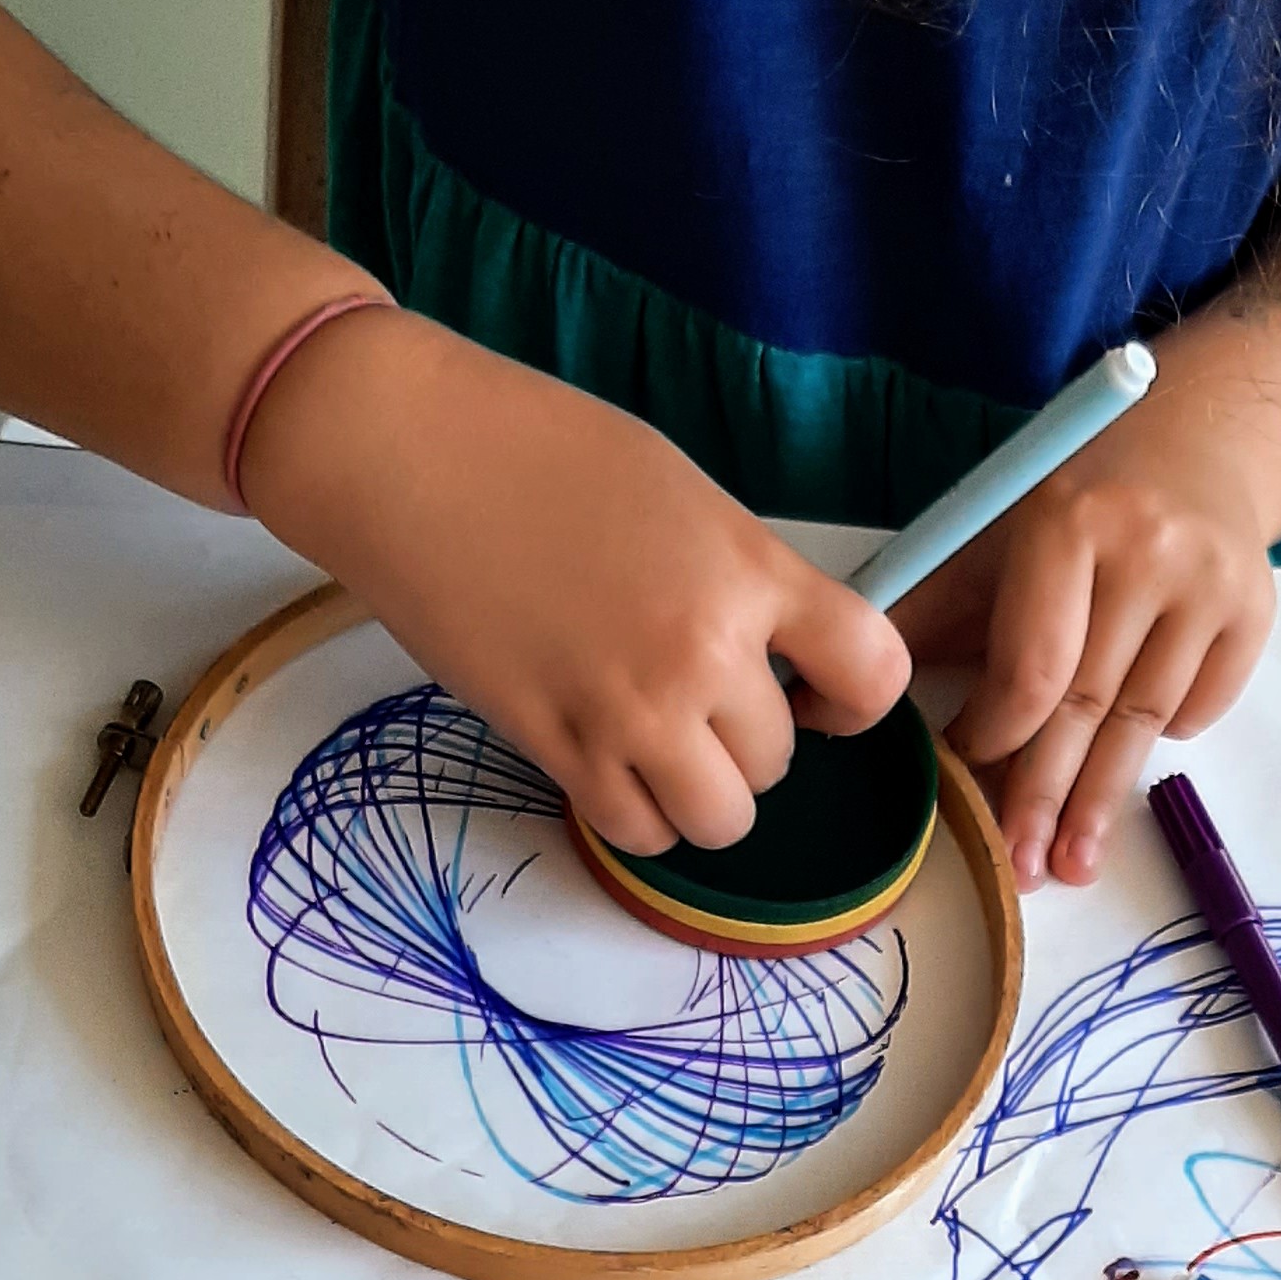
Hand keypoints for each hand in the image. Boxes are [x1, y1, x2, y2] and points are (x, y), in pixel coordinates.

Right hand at [236, 308, 912, 855]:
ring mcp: (627, 711)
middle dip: (749, 742)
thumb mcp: (680, 493)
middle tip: (697, 699)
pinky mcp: (555, 748)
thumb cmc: (538, 448)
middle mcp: (701, 653)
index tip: (822, 697)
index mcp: (747, 572)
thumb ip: (740, 578)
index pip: (872, 670)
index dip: (860, 700)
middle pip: (778, 761)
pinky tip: (611, 764)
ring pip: (719, 821)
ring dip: (700, 795)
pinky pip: (635, 831)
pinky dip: (636, 815)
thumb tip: (772, 653)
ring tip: (659, 745)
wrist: (408, 456)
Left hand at [894, 413, 1278, 887]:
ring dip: (1102, 801)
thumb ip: (939, 610)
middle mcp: (1150, 550)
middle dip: (1047, 796)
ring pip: (1147, 720)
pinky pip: (1200, 707)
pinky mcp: (1257, 608)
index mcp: (1070, 523)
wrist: (1201, 441)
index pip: (1036, 665)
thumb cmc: (1082, 500)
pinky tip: (1127, 771)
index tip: (968, 783)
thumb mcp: (1001, 530)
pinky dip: (1163, 740)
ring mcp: (1212, 583)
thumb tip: (857, 692)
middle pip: (1090, 704)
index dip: (999, 736)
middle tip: (1023, 868)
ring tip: (1072, 865)